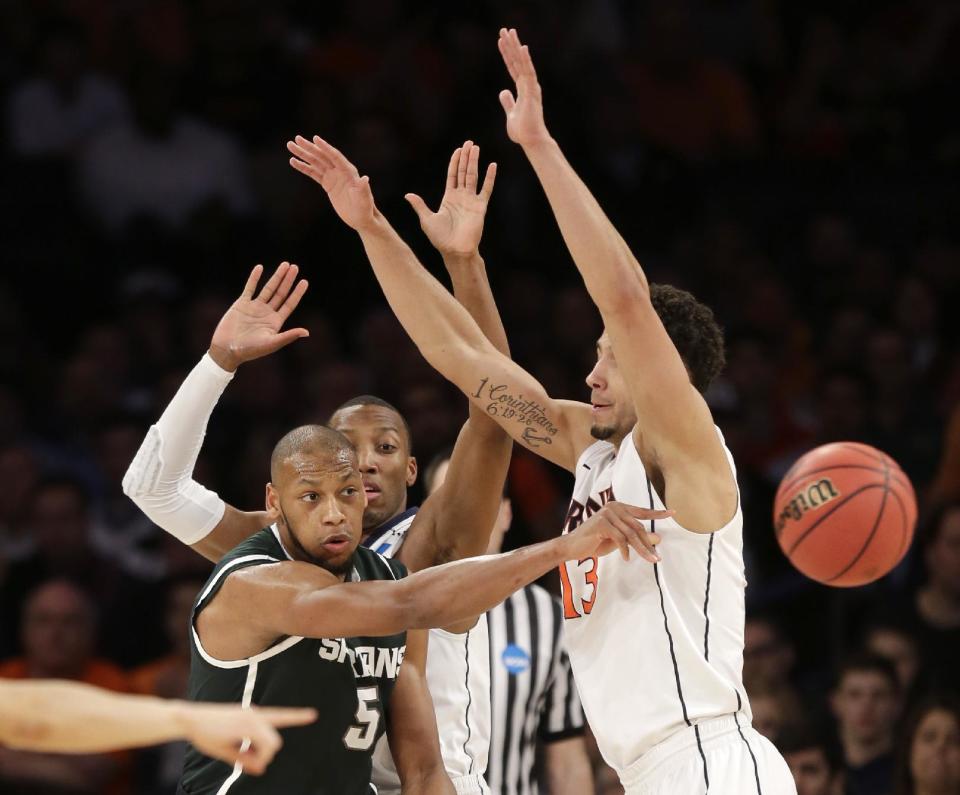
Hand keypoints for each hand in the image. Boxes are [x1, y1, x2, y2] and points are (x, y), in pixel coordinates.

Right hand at [181, 703, 316, 775]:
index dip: (297, 716)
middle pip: (275, 743)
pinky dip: (253, 755)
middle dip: (264, 756)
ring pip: (271, 744)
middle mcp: (256, 715)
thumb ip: (244, 759)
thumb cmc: (206, 733)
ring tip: (240, 754)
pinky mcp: (245, 724)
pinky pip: (261, 744)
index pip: (280, 716)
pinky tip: (235, 746)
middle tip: (247, 761)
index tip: (314, 715)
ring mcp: (252, 718)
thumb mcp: (226, 749)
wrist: (189, 720)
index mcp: (254, 718)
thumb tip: (261, 770)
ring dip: (259, 756)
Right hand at [209, 262, 308, 371]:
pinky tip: (260, 267)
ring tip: (285, 264)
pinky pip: (249, 288)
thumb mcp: (271, 343)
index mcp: (275, 322)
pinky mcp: (241, 304)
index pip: (289, 304)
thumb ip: (288, 336)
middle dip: (288, 280)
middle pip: (280, 293)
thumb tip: (307, 332)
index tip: (304, 281)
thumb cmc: (250, 351)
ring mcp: (254, 307)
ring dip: (276, 276)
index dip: (297, 293)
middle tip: (294, 267)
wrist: (227, 350)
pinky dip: (254, 278)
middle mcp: (267, 313)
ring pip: (268, 288)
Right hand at [288, 135, 376, 230]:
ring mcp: (333, 176)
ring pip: (316, 162)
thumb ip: (363, 189)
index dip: (325, 148)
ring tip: (290, 146)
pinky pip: (313, 173)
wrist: (361, 218)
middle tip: (296, 138)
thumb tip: (365, 179)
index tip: (314, 138)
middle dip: (309, 147)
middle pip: (322, 156)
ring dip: (303, 154)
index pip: (335, 156)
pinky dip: (303, 167)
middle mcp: (340, 170)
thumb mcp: (364, 200)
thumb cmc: (365, 209)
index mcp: (348, 171)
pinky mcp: (328, 183)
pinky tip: (293, 161)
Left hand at [405, 141, 495, 260]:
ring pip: (473, 176)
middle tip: (469, 143)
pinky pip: (486, 189)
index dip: (455, 162)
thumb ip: (420, 206)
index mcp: (449, 198)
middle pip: (464, 172)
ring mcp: (471, 201)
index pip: (453, 175)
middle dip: (466, 157)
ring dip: (475, 162)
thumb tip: (408, 195)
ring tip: (476, 148)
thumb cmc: (440, 239)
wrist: (454, 251)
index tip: (458, 150)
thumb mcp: (426, 220)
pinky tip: (493, 165)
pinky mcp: (480, 207)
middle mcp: (461, 197)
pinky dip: (490, 178)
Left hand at [497, 28, 550, 147]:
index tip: (501, 41)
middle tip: (504, 29)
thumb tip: (503, 91)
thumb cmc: (523, 130)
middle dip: (511, 44)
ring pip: (522, 62)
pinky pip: (528, 73)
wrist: (531, 140)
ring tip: (509, 32)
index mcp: (523, 89)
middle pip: (517, 60)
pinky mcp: (532, 92)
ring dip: (516, 46)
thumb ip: (508, 102)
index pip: (513, 67)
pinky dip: (525, 60)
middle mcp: (528, 85)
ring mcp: (530, 87)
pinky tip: (522, 48)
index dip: (507, 54)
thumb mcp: (511, 114)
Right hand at [560, 501, 672, 563]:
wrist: (572, 547)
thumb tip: (658, 539)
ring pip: (631, 534)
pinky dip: (625, 550)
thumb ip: (636, 538)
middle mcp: (614, 507)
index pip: (641, 511)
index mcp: (618, 507)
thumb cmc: (595, 543)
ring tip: (650, 560)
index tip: (672, 513)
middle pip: (638, 527)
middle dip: (648, 544)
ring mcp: (607, 514)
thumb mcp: (619, 541)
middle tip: (657, 557)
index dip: (657, 513)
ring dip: (641, 549)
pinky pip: (620, 538)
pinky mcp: (602, 524)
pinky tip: (626, 559)